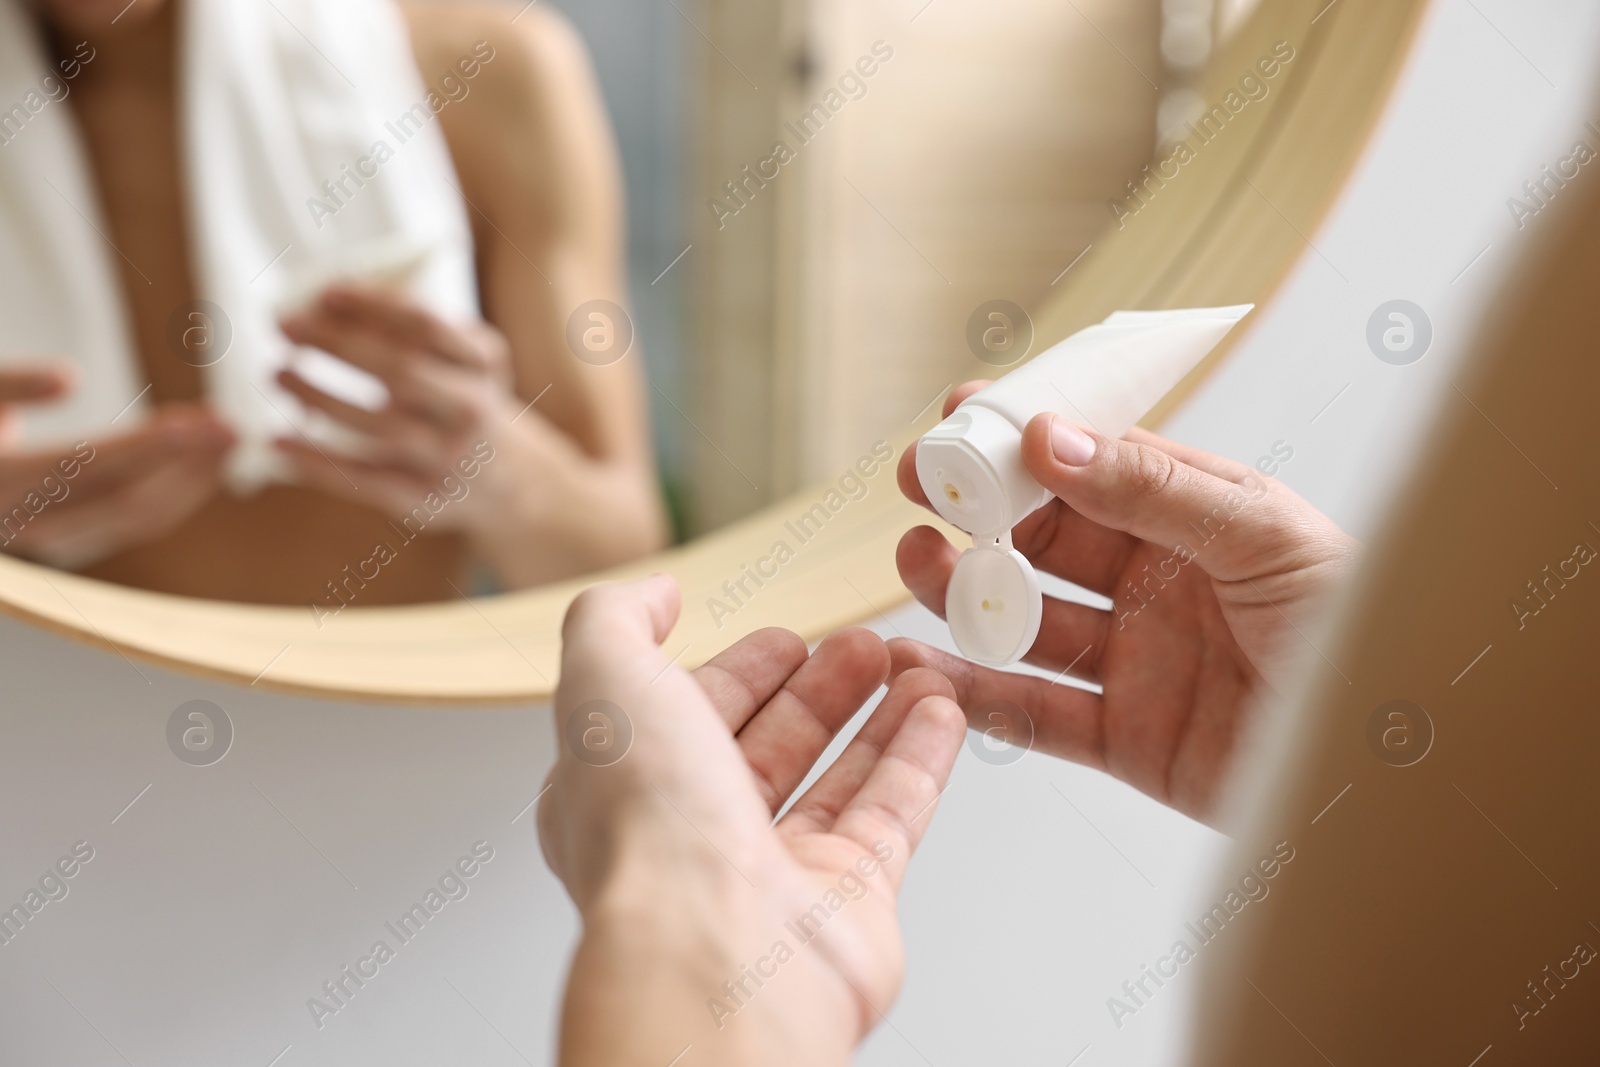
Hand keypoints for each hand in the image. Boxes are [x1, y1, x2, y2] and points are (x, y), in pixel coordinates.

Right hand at [0, 364, 233, 569]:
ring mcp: (44, 536)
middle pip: (123, 501)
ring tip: (228, 437)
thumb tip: (71, 377)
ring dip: (188, 480)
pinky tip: (199, 459)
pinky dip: (168, 491)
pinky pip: (126, 520)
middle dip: (186, 466)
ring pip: (132, 518)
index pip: (83, 466)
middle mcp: (23, 521)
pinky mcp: (61, 534)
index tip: (196, 425)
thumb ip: (15, 385)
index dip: (144, 448)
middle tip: (234, 426)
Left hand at [275, 286, 519, 528]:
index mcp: (482, 364)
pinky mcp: (422, 500)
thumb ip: (410, 328)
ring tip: (277, 373)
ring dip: (319, 397)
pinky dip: (316, 461)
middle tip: (284, 325)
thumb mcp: (459, 357)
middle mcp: (471, 410)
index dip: (375, 305)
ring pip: (379, 426)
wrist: (505, 481)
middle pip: (400, 371)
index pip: (426, 326)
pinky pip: (363, 480)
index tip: (325, 291)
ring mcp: (448, 458)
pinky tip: (275, 440)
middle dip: (337, 344)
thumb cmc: (459, 399)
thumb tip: (328, 301)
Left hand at [542, 576, 965, 1066]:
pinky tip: (941, 710)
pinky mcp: (849, 902)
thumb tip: (652, 593)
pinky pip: (893, 814)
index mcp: (625, 793)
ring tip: (912, 665)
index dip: (736, 672)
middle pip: (769, 748)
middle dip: (817, 689)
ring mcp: (775, 875)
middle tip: (861, 646)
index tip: (783, 635)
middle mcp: (698, 839)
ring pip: (837, 780)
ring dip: (878, 715)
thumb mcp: (604, 681)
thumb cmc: (648, 833)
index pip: (686, 718)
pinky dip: (920, 757)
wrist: (716, 954)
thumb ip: (615, 619)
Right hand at [894, 383, 1359, 820]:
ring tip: (913, 562)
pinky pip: (1037, 715)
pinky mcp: (1128, 742)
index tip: (961, 408)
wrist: (1398, 763)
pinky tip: (927, 668)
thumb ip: (1154, 489)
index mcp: (1195, 520)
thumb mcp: (1264, 537)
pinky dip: (976, 695)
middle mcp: (1157, 584)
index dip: (1023, 437)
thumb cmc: (1361, 627)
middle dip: (977, 509)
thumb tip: (1051, 437)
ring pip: (1026, 622)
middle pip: (1044, 540)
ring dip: (963, 592)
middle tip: (920, 482)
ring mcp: (1138, 663)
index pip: (1093, 464)